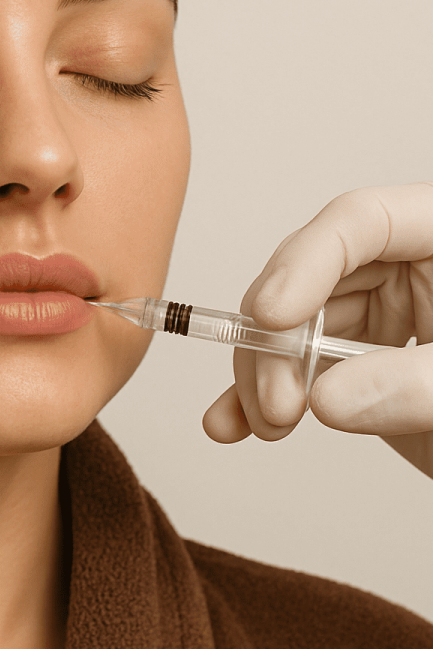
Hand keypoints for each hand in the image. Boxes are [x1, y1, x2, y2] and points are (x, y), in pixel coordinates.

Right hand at [202, 182, 432, 479]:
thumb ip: (418, 388)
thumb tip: (325, 402)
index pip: (359, 223)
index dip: (304, 263)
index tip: (270, 316)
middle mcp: (406, 268)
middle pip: (310, 281)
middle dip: (278, 344)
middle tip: (276, 405)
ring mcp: (380, 316)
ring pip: (292, 329)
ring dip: (262, 377)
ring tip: (262, 425)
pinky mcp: (361, 361)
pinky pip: (301, 370)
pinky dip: (264, 397)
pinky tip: (233, 422)